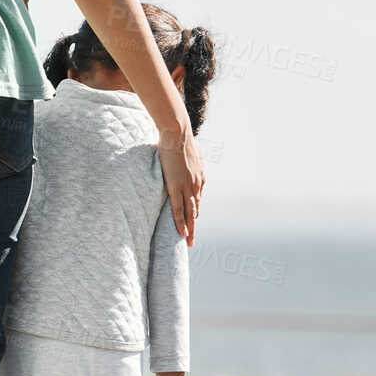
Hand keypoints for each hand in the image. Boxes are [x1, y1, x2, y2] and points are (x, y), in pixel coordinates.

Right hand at [157, 124, 203, 244]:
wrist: (178, 133)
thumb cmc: (180, 139)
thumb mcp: (191, 152)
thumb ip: (190, 160)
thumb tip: (188, 158)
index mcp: (200, 177)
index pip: (197, 199)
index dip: (194, 212)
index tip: (192, 221)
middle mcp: (196, 185)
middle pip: (195, 210)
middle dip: (194, 226)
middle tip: (191, 240)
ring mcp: (187, 187)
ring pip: (189, 214)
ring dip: (189, 229)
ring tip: (188, 241)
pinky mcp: (175, 187)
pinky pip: (178, 209)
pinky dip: (180, 222)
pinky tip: (181, 232)